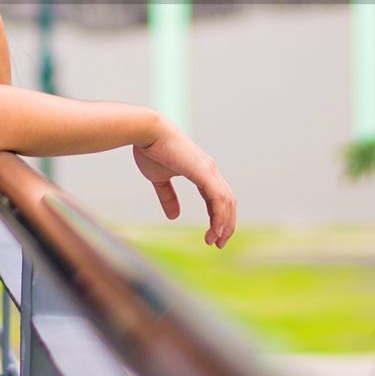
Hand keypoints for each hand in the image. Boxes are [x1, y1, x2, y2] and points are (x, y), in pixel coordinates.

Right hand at [132, 117, 236, 247]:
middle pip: (228, 202)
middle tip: (218, 243)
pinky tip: (216, 230)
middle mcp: (210, 170)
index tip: (212, 236)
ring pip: (226, 202)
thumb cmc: (151, 150)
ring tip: (216, 241)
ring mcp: (208, 170)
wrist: (146, 131)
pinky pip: (218, 198)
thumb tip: (174, 216)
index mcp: (201, 171)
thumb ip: (168, 196)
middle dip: (226, 224)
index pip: (218, 198)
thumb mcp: (159, 179)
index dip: (218, 218)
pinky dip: (219, 216)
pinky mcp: (203, 171)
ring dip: (224, 224)